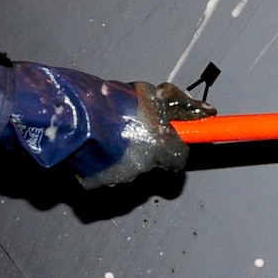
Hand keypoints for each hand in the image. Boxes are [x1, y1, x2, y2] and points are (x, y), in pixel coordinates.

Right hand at [5, 64, 215, 188]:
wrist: (69, 115)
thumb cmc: (110, 102)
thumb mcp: (152, 94)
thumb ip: (181, 104)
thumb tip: (209, 111)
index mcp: (160, 148)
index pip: (180, 158)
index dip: (176, 147)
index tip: (174, 141)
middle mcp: (143, 169)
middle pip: (153, 163)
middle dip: (147, 148)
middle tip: (132, 129)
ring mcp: (119, 179)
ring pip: (129, 169)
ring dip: (124, 155)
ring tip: (108, 133)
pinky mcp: (96, 184)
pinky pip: (105, 174)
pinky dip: (103, 163)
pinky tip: (94, 146)